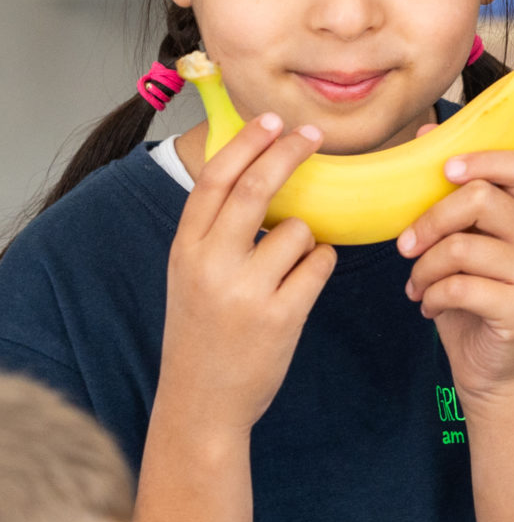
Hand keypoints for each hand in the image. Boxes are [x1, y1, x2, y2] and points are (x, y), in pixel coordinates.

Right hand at [159, 114, 334, 435]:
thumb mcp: (190, 276)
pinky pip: (320, 263)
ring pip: (299, 230)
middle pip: (255, 188)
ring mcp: (245, 292)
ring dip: (307, 237)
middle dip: (288, 151)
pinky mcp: (281, 315)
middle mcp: (210, 266)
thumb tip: (258, 169)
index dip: (245, 143)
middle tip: (314, 133)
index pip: (213, 180)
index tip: (271, 118)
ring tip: (287, 269)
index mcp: (185, 251)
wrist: (201, 402)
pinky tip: (301, 286)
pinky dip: (320, 264)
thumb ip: (215, 231)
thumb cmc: (204, 330)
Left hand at [398, 149, 513, 405]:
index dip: (484, 159)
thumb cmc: (469, 300)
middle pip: (483, 199)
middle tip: (405, 245)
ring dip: (423, 268)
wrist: (489, 369)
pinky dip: (431, 297)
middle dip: (430, 220)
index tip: (445, 173)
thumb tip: (424, 133)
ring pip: (462, 246)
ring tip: (416, 285)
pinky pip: (461, 287)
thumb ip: (449, 197)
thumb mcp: (457, 243)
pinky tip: (428, 308)